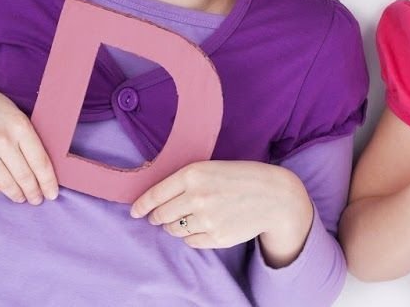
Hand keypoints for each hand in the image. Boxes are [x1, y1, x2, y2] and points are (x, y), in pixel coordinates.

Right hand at [0, 68, 58, 204]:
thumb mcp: (10, 110)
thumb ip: (24, 133)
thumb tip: (38, 163)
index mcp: (19, 125)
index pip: (40, 162)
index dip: (48, 182)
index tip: (52, 194)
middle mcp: (2, 141)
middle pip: (25, 177)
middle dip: (34, 193)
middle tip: (37, 200)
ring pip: (6, 185)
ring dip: (16, 195)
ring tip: (20, 197)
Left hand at [132, 160, 313, 261]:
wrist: (275, 196)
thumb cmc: (243, 177)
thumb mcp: (213, 168)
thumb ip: (187, 180)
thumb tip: (158, 200)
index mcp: (194, 174)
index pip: (155, 194)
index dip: (142, 205)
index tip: (135, 211)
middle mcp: (196, 197)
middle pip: (161, 215)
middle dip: (158, 217)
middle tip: (161, 216)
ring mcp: (206, 219)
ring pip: (174, 230)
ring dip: (175, 226)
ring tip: (189, 218)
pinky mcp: (216, 237)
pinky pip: (191, 241)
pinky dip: (192, 236)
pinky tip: (204, 226)